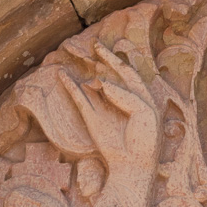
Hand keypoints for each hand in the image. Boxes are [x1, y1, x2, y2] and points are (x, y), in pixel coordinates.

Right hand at [65, 42, 158, 180]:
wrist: (132, 163)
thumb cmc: (144, 139)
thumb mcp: (144, 112)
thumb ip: (126, 94)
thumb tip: (100, 82)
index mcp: (140, 96)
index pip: (129, 72)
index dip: (119, 59)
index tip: (110, 48)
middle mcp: (121, 98)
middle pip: (111, 72)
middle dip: (104, 57)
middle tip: (94, 44)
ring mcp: (105, 106)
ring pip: (94, 83)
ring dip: (87, 69)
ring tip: (77, 54)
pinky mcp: (91, 116)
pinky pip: (79, 97)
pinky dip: (71, 85)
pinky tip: (62, 74)